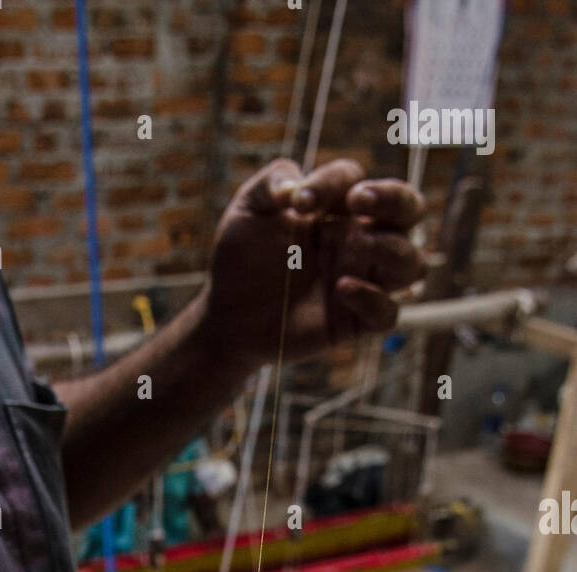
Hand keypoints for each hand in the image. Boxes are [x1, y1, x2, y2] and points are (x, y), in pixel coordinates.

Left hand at [199, 157, 425, 368]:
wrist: (229, 315)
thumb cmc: (241, 259)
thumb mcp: (248, 210)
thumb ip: (272, 180)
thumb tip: (297, 184)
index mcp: (337, 209)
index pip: (356, 179)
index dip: (335, 182)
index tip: (298, 202)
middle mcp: (358, 240)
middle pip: (410, 210)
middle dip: (396, 199)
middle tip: (359, 201)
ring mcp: (363, 279)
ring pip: (413, 264)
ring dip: (394, 249)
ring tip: (358, 246)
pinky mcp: (355, 321)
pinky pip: (389, 314)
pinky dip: (375, 300)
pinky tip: (342, 289)